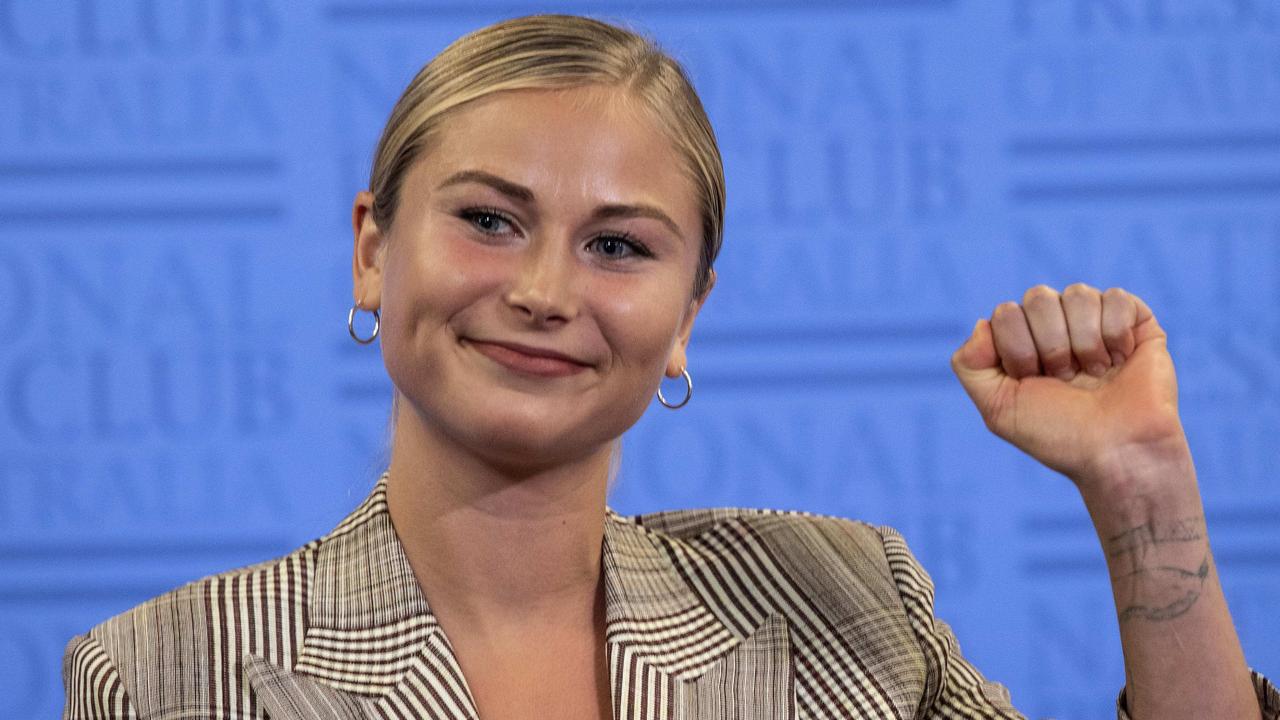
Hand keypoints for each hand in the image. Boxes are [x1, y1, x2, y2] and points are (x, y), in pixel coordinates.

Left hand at [951, 284, 1190, 501]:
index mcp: (1022, 342)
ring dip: (1084, 342)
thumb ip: (970, 364)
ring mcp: (1095, 321)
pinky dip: (1115, 334)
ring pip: (1077, 293)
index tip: (1034, 381)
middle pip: (1038, 297)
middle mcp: (1057, 327)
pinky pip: (1116, 297)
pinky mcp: (1135, 321)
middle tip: (1066, 378)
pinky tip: (1119, 359)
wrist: (1117, 452)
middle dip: (1051, 345)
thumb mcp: (997, 407)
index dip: (1018, 349)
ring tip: (1094, 374)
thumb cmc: (1059, 434)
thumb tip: (983, 323)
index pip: (1006, 313)